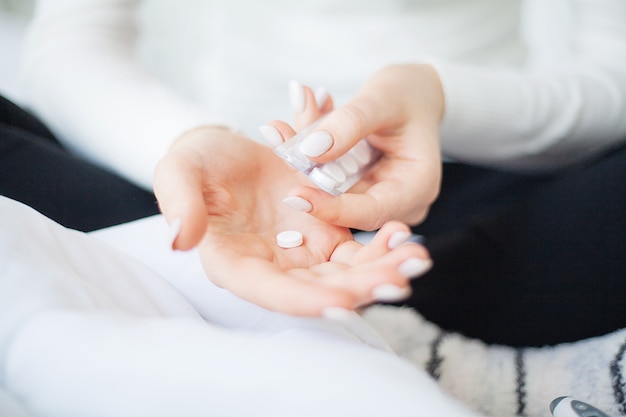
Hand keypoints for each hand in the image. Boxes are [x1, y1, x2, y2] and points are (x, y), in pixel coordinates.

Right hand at [153, 126, 431, 315]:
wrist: (225, 149)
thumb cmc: (197, 162)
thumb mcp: (179, 171)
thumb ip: (179, 202)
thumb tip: (179, 240)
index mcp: (234, 263)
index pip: (269, 292)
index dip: (304, 300)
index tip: (341, 301)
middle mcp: (271, 267)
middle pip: (318, 290)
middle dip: (359, 289)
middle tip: (399, 280)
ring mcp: (300, 253)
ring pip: (345, 273)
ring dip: (380, 271)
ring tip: (416, 257)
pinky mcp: (323, 234)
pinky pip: (357, 249)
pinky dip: (381, 246)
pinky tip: (405, 235)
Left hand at [265, 64, 443, 230]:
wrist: (415, 92)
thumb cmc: (409, 93)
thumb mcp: (382, 99)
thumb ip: (350, 124)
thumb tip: (310, 150)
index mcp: (417, 186)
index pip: (371, 212)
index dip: (332, 209)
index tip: (295, 195)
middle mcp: (398, 200)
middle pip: (345, 201)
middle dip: (306, 172)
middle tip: (277, 136)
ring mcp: (377, 194)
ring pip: (330, 187)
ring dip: (303, 155)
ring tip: (280, 124)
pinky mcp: (358, 186)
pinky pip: (328, 174)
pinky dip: (311, 148)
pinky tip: (302, 114)